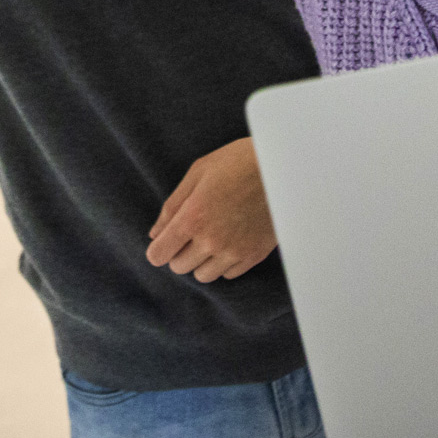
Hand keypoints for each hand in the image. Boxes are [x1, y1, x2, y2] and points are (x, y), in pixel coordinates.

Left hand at [146, 137, 277, 282]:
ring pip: (204, 276)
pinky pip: (229, 274)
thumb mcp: (198, 173)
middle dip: (179, 252)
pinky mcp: (254, 255)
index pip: (159, 254)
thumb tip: (155, 233)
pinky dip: (224, 263)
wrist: (282, 166)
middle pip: (179, 267)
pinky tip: (230, 241)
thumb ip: (172, 206)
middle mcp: (212, 240)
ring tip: (211, 237)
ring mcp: (234, 251)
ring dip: (201, 261)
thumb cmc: (238, 162)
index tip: (165, 240)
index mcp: (193, 217)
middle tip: (191, 232)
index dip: (158, 248)